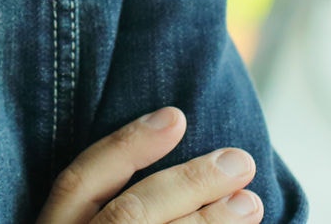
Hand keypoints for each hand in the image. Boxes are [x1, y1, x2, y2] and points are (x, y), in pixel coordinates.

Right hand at [36, 107, 261, 223]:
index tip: (177, 116)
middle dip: (189, 185)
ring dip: (210, 223)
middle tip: (239, 161)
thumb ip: (104, 201)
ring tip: (251, 204)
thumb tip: (171, 132)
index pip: (78, 181)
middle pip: (129, 215)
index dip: (127, 145)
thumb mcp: (80, 221)